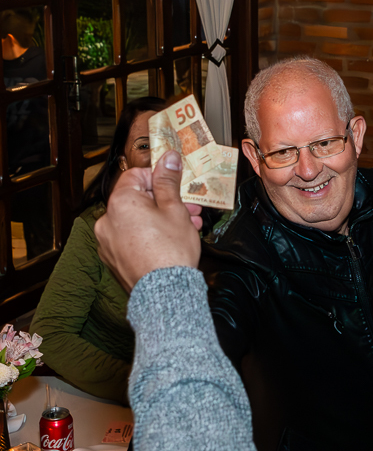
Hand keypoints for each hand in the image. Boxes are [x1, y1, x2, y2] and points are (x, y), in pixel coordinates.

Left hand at [94, 150, 203, 291]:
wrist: (164, 292)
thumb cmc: (170, 252)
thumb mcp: (176, 209)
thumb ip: (168, 181)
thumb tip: (168, 158)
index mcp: (120, 202)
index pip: (136, 175)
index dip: (159, 178)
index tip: (176, 185)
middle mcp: (107, 220)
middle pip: (137, 200)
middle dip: (164, 202)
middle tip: (188, 209)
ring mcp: (107, 242)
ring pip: (135, 221)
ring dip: (158, 220)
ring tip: (183, 228)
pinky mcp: (113, 259)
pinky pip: (130, 239)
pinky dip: (146, 237)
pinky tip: (167, 243)